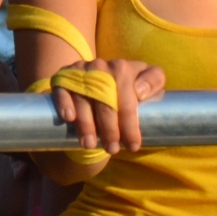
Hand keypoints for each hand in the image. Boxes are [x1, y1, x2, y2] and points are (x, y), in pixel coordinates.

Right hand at [49, 58, 165, 153]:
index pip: (127, 99)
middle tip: (112, 149)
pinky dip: (65, 103)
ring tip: (90, 145)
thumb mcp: (148, 79)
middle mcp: (101, 66)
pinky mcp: (64, 77)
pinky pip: (62, 90)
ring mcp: (81, 71)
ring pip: (83, 99)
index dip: (130, 124)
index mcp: (123, 68)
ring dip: (86, 124)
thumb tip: (140, 91)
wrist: (100, 76)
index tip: (133, 145)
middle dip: (109, 129)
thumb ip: (153, 80)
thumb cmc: (129, 85)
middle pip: (105, 102)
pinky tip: (69, 118)